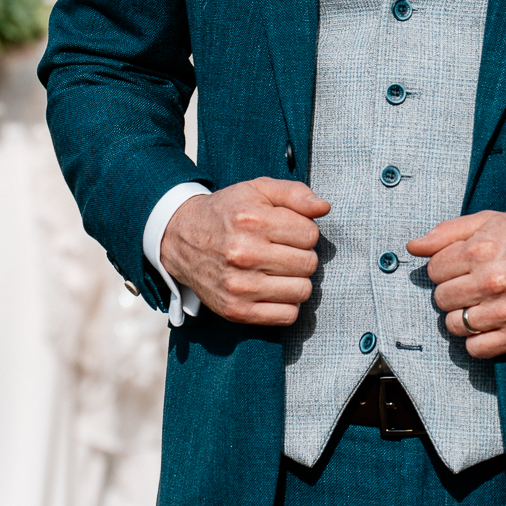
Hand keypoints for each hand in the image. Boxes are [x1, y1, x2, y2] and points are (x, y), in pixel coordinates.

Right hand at [160, 178, 330, 325]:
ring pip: (302, 291)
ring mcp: (239, 285)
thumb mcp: (257, 190)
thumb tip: (324, 208)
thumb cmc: (226, 213)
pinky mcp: (236, 310)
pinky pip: (287, 316)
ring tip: (278, 270)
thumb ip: (294, 193)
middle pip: (309, 263)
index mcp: (252, 220)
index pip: (310, 234)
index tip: (289, 231)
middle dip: (302, 255)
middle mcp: (244, 253)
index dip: (304, 231)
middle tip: (283, 251)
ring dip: (296, 280)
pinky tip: (273, 289)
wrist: (181, 239)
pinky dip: (286, 304)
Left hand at [407, 212, 505, 359]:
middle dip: (452, 292)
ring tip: (480, 305)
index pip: (434, 270)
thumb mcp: (489, 221)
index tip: (460, 267)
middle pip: (441, 299)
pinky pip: (476, 349)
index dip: (444, 268)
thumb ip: (446, 232)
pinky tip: (488, 324)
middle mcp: (491, 281)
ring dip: (462, 317)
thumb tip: (412, 247)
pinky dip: (477, 340)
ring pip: (454, 325)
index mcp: (480, 249)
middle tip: (471, 286)